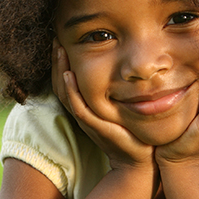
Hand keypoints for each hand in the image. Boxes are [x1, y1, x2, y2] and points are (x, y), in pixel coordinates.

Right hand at [52, 39, 155, 171]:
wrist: (141, 159)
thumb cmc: (134, 131)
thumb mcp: (122, 105)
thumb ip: (119, 88)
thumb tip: (127, 65)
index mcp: (86, 106)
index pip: (66, 80)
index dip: (61, 62)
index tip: (63, 41)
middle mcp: (83, 112)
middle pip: (60, 83)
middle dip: (57, 61)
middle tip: (56, 39)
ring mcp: (87, 119)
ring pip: (65, 92)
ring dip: (60, 70)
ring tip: (60, 50)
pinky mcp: (94, 126)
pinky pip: (77, 106)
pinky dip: (70, 90)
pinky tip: (68, 74)